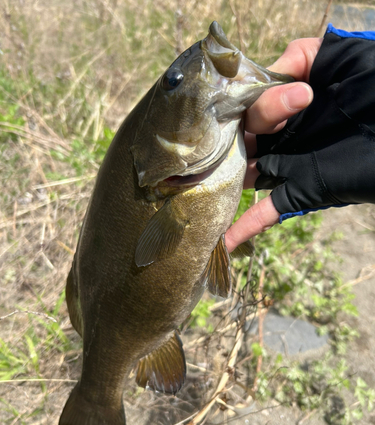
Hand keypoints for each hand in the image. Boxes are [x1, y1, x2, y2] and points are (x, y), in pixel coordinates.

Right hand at [225, 38, 321, 252]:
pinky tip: (221, 242)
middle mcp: (281, 136)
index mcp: (286, 104)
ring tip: (186, 187)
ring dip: (218, 181)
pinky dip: (244, 228)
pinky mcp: (299, 192)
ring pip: (242, 175)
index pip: (246, 103)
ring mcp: (287, 166)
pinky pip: (267, 213)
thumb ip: (302, 56)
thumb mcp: (340, 57)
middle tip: (207, 143)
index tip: (247, 102)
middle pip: (237, 140)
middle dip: (219, 142)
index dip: (238, 103)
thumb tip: (270, 76)